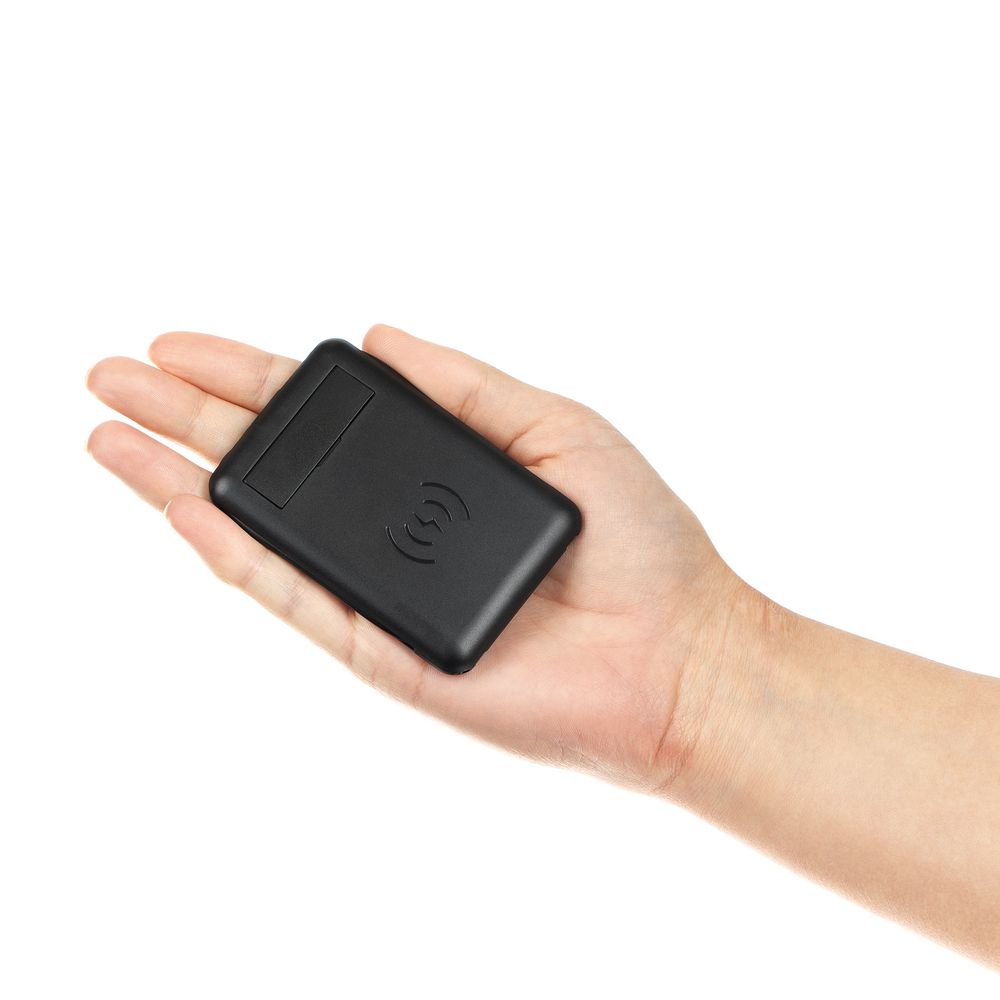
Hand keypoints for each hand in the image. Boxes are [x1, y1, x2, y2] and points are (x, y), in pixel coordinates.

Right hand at [87, 326, 748, 790]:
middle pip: (274, 464)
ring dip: (181, 483)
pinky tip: (186, 509)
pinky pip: (298, 600)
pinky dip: (239, 556)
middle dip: (186, 417)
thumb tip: (377, 335)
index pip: (320, 417)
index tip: (179, 343)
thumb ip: (463, 383)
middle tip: (108, 375)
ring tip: (109, 436)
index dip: (249, 377)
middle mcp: (396, 529)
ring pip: (264, 532)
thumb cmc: (638, 541)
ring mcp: (382, 592)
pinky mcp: (385, 652)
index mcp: (432, 470)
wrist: (678, 651)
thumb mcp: (555, 424)